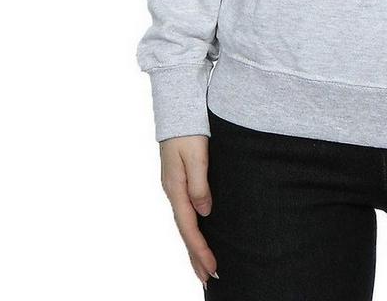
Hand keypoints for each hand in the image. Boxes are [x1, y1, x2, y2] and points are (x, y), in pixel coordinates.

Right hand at [160, 135, 217, 286]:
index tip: (213, 267)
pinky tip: (198, 233)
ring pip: (184, 223)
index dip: (201, 249)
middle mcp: (173, 191)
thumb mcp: (197, 155)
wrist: (178, 108)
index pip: (189, 227)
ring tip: (203, 266)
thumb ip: (200, 184)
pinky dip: (192, 228)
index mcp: (176, 188)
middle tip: (209, 278)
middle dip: (196, 256)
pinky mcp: (179, 181)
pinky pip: (186, 211)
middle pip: (185, 231)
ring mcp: (175, 186)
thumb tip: (205, 212)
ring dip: (194, 245)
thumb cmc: (189, 130)